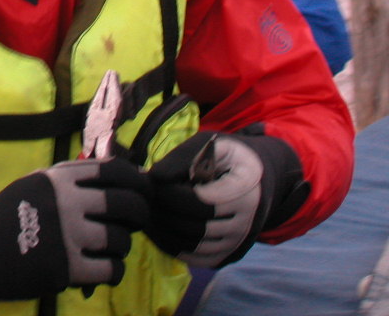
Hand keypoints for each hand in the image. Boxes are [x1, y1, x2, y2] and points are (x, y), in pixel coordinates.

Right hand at [0, 158, 151, 314]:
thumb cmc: (8, 217)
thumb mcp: (35, 185)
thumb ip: (70, 179)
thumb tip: (116, 177)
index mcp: (58, 177)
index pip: (114, 169)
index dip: (138, 180)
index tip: (143, 191)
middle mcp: (65, 201)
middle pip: (127, 203)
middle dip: (139, 214)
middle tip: (134, 224)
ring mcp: (67, 234)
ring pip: (121, 239)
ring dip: (121, 247)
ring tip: (107, 251)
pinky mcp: (67, 267)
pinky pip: (112, 270)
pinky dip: (114, 273)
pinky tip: (102, 272)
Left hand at [144, 129, 307, 267]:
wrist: (258, 180)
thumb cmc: (227, 158)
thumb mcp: (210, 144)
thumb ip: (183, 156)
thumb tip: (155, 177)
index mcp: (244, 189)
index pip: (197, 200)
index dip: (167, 191)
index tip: (152, 179)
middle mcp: (246, 221)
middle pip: (192, 225)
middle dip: (160, 210)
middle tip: (144, 197)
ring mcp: (238, 242)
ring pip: (191, 245)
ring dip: (161, 230)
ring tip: (146, 210)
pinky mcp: (228, 255)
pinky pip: (195, 259)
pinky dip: (171, 246)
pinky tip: (156, 228)